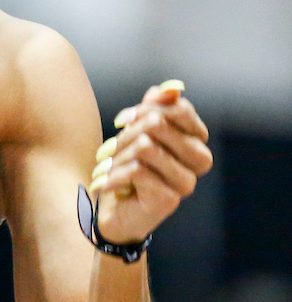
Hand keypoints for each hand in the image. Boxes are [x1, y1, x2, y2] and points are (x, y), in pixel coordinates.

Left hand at [88, 80, 211, 244]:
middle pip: (157, 124)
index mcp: (196, 141)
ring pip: (144, 146)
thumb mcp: (138, 133)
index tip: (123, 120)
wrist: (115, 214)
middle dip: (125, 133)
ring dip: (116, 156)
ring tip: (106, 167)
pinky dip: (112, 176)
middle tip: (108, 149)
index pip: (179, 109)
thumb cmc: (128, 169)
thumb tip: (171, 88)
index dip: (146, 109)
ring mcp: (186, 181)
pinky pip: (136, 171)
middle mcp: (199, 160)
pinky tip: (102, 184)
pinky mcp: (169, 199)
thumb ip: (155, 109)